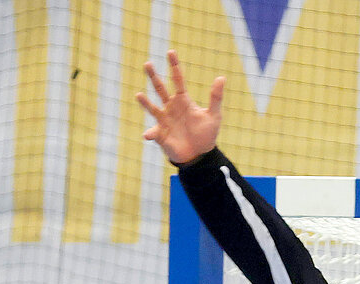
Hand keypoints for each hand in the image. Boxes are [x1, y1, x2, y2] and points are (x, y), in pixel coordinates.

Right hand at [138, 50, 224, 165]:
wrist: (199, 155)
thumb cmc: (206, 135)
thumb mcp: (214, 116)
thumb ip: (216, 98)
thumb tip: (221, 78)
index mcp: (183, 100)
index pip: (178, 79)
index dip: (174, 66)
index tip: (171, 52)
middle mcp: (171, 107)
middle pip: (160, 89)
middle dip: (154, 76)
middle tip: (147, 63)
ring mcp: (164, 120)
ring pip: (152, 108)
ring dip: (145, 102)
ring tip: (138, 95)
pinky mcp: (160, 134)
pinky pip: (153, 132)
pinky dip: (150, 134)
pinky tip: (148, 135)